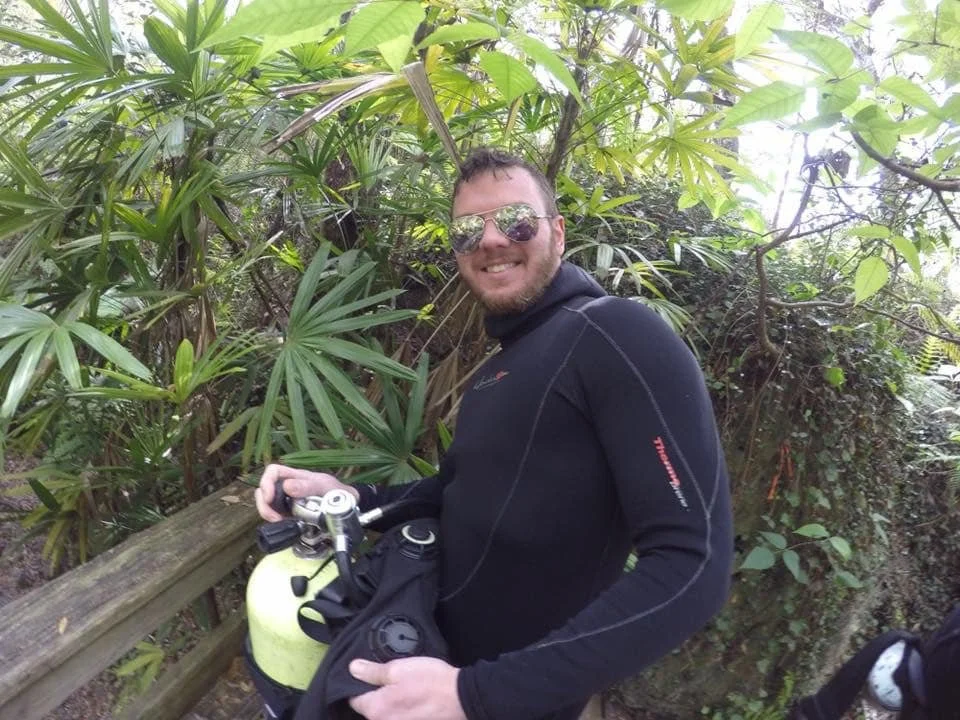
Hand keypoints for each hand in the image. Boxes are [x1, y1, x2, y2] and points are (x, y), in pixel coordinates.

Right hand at [253, 463, 357, 520]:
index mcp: (294, 476)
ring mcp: (287, 501)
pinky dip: (276, 521)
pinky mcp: (289, 514)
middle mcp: (287, 487)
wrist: (346, 504)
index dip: (266, 482)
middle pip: (264, 490)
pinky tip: (284, 525)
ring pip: (267, 504)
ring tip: (279, 522)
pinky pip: (276, 515)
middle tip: (273, 517)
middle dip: (264, 504)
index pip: (273, 471)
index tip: (270, 497)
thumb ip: (307, 486)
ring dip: (268, 514)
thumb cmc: (335, 490)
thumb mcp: (323, 486)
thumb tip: (287, 486)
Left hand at [348, 657, 465, 719]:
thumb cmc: (430, 680)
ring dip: (391, 702)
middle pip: (369, 709)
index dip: (360, 684)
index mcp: (376, 710)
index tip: (371, 673)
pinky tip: (413, 699)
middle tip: (392, 678)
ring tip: (405, 687)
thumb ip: (373, 672)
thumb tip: (352, 669)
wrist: (462, 697)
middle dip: (376, 694)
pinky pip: (398, 717)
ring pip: (385, 714)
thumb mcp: (399, 668)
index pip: (354, 699)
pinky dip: (402, 709)